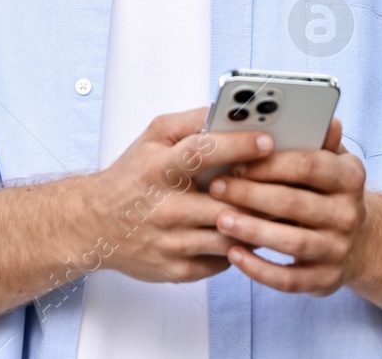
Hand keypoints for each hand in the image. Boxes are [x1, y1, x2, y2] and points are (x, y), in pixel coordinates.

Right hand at [88, 107, 276, 284]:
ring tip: (276, 207)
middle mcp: (165, 208)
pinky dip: (240, 246)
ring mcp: (172, 242)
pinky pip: (224, 261)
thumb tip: (226, 112)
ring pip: (231, 235)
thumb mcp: (153, 138)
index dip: (237, 145)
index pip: (202, 153)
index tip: (267, 141)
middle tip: (285, 179)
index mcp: (158, 169)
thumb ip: (190, 122)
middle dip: (259, 191)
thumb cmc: (131, 177)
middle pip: (225, 202)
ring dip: (257, 222)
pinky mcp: (178, 270)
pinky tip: (249, 231)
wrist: (95, 225)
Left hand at [206, 117, 372, 295]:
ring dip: (253, 230)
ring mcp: (338, 249)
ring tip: (220, 220)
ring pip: (291, 242)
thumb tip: (326, 118)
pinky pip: (289, 279)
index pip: (308, 165)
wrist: (358, 241)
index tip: (235, 159)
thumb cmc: (328, 190)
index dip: (269, 163)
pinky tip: (234, 254)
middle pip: (295, 203)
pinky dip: (259, 269)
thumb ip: (318, 139)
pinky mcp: (325, 280)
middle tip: (215, 186)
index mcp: (350, 176)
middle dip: (251, 194)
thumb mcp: (331, 160)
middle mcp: (349, 214)